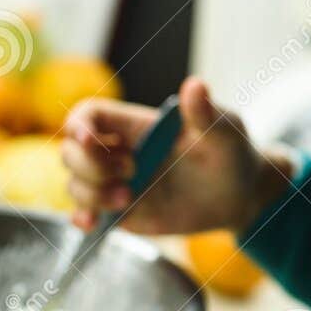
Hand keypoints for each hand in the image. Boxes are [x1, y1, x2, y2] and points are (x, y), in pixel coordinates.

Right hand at [61, 75, 294, 235]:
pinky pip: (88, 214)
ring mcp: (118, 183)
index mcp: (136, 125)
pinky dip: (82, 219)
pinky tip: (93, 224)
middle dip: (88, 165)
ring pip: (75, 184)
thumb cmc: (232, 154)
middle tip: (131, 173)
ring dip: (90, 195)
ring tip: (127, 200)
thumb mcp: (224, 132)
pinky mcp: (123, 212)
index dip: (78, 125)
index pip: (88, 115)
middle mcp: (120, 152)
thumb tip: (195, 86)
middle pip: (70, 151)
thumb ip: (206, 114)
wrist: (240, 197)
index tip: (89, 140)